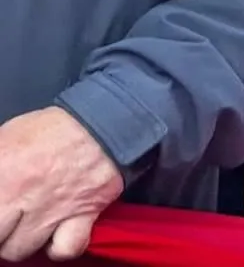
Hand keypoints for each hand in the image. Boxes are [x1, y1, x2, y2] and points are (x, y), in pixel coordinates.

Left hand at [0, 107, 123, 261]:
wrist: (103, 123)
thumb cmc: (53, 129)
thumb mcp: (8, 137)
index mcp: (1, 174)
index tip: (0, 209)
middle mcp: (21, 197)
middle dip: (0, 230)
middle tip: (7, 219)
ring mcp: (52, 210)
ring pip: (19, 250)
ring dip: (21, 240)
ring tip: (28, 227)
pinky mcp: (83, 215)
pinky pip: (64, 250)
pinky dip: (59, 248)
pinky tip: (56, 236)